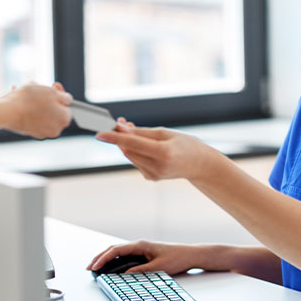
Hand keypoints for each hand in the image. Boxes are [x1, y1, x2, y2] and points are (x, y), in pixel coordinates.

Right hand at [2, 82, 71, 138]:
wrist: (7, 112)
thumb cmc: (30, 100)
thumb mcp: (51, 91)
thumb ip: (63, 96)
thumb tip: (67, 99)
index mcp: (64, 119)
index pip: (67, 105)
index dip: (60, 94)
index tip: (53, 86)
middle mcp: (55, 129)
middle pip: (54, 110)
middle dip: (46, 97)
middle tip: (38, 88)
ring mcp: (42, 132)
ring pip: (41, 112)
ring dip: (35, 101)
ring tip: (25, 90)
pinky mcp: (29, 132)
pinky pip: (31, 117)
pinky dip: (27, 108)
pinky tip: (18, 97)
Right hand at [87, 240, 207, 274]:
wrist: (190, 255)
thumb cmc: (176, 258)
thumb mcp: (158, 268)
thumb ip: (140, 271)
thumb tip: (124, 275)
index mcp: (140, 245)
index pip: (116, 250)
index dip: (103, 258)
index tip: (94, 266)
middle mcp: (138, 245)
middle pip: (114, 249)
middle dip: (100, 258)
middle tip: (89, 267)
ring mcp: (140, 249)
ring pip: (118, 252)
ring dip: (106, 259)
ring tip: (96, 268)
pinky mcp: (143, 254)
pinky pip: (124, 256)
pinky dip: (114, 260)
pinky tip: (110, 267)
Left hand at [95, 123, 216, 180]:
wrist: (201, 165)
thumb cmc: (186, 144)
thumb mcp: (166, 133)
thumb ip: (142, 133)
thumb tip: (122, 130)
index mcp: (163, 153)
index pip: (132, 144)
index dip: (115, 138)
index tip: (100, 133)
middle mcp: (157, 167)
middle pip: (128, 150)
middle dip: (121, 136)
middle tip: (120, 122)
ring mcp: (153, 175)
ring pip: (130, 156)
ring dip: (127, 143)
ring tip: (132, 130)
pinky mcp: (151, 178)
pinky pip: (136, 161)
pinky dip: (135, 152)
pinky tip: (144, 146)